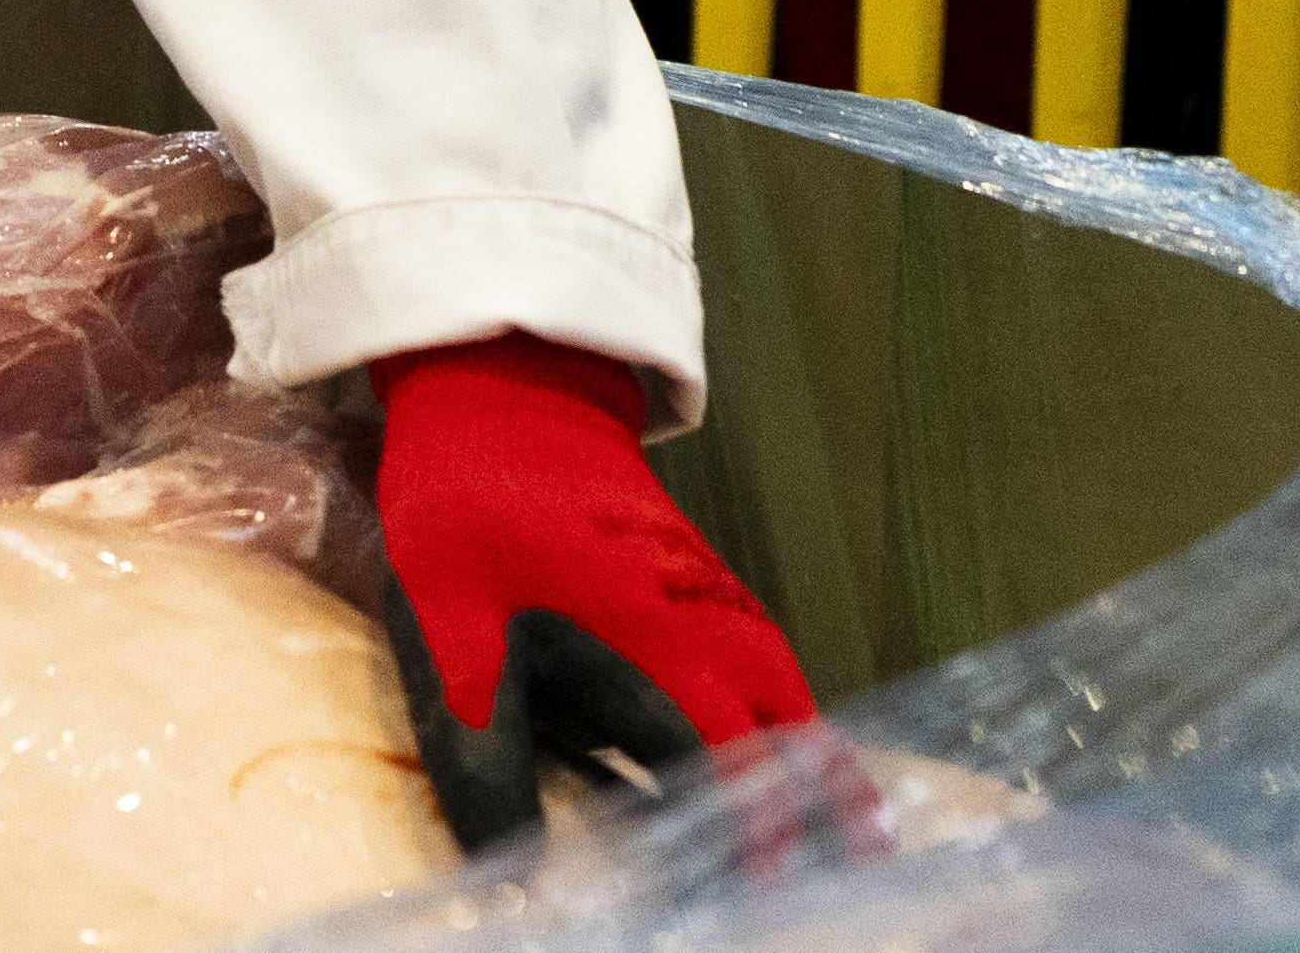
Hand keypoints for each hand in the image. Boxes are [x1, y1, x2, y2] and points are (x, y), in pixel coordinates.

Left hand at [369, 335, 810, 851]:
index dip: (756, 857)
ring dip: (818, 791)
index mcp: (670, 658)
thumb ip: (487, 760)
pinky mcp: (716, 601)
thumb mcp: (455, 637)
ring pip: (798, 721)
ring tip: (844, 864)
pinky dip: (796, 742)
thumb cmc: (474, 516)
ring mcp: (730, 614)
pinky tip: (791, 784)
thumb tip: (516, 875)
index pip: (738, 786)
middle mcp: (725, 640)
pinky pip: (779, 687)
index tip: (764, 913)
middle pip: (797, 760)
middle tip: (830, 898)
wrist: (505, 398)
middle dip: (817, 835)